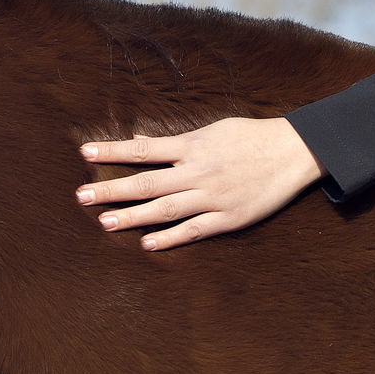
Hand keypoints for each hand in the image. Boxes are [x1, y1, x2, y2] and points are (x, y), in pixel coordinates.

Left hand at [76, 117, 325, 250]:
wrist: (292, 151)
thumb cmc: (250, 137)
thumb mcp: (212, 129)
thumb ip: (176, 140)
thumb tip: (140, 142)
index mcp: (192, 145)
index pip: (143, 149)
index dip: (112, 151)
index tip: (85, 153)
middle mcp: (197, 171)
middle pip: (147, 182)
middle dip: (112, 189)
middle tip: (82, 197)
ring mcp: (212, 197)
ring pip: (165, 208)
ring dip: (133, 216)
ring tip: (106, 222)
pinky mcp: (228, 218)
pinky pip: (194, 230)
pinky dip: (171, 237)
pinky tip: (148, 244)